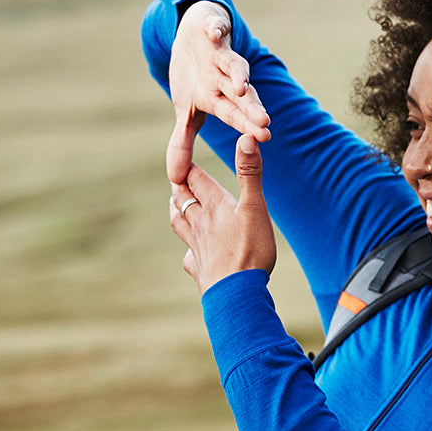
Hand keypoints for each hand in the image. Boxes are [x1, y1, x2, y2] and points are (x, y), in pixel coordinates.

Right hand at [167, 1, 270, 184]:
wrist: (194, 34)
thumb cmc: (195, 77)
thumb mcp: (186, 110)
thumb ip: (183, 143)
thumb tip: (174, 179)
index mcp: (221, 99)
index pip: (237, 116)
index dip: (249, 127)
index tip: (264, 139)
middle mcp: (226, 79)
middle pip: (242, 94)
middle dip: (252, 107)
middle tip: (265, 121)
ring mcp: (220, 54)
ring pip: (234, 64)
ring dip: (238, 73)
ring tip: (242, 84)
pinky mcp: (212, 30)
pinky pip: (214, 28)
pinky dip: (214, 29)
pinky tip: (214, 31)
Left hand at [170, 134, 276, 293]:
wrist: (237, 293)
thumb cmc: (249, 249)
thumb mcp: (255, 207)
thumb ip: (250, 173)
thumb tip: (247, 137)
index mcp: (215, 206)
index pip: (196, 179)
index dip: (190, 166)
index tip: (184, 155)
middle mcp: (201, 224)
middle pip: (183, 199)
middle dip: (179, 186)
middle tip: (177, 177)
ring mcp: (197, 247)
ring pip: (180, 224)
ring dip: (177, 211)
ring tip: (176, 205)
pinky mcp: (200, 269)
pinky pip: (190, 258)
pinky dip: (189, 252)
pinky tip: (192, 254)